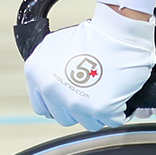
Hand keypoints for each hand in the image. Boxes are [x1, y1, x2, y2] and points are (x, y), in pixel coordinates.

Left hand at [24, 5, 155, 129]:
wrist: (119, 30)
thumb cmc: (94, 34)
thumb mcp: (56, 45)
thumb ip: (48, 68)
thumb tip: (50, 84)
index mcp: (36, 74)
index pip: (42, 107)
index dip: (58, 104)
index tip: (68, 99)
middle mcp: (52, 90)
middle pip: (64, 118)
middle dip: (79, 108)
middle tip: (91, 92)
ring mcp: (75, 102)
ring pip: (88, 123)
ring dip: (99, 112)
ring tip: (106, 93)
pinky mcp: (100, 108)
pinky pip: (111, 121)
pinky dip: (117, 112)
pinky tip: (118, 96)